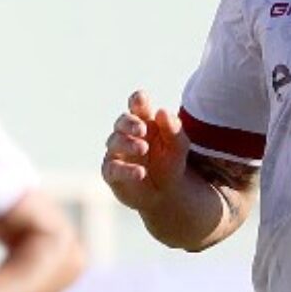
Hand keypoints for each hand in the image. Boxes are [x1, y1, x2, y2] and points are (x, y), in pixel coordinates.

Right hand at [102, 90, 188, 211]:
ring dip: (127, 144)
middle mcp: (127, 134)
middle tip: (142, 130)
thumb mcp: (179, 146)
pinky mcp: (111, 173)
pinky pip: (113, 169)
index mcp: (144, 120)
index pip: (137, 104)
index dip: (137, 99)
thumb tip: (162, 111)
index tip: (141, 99)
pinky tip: (140, 173)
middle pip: (122, 121)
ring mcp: (117, 152)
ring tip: (143, 149)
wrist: (167, 192)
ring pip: (114, 141)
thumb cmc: (171, 161)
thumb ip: (173, 128)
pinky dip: (125, 170)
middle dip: (130, 123)